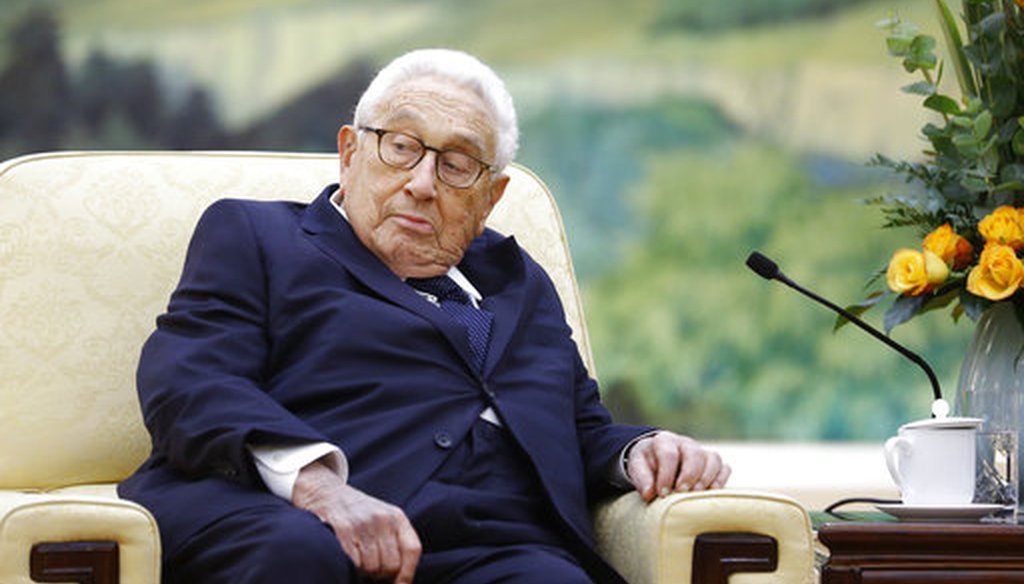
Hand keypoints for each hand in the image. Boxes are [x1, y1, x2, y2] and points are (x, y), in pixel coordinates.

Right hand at [292, 460, 421, 582]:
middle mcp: (382, 518)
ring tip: (356, 561)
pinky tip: (345, 557)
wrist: (325, 492)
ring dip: (363, 572)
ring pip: (371, 568)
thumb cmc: (356, 514)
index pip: (412, 550)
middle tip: (369, 570)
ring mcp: (363, 523)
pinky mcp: (343, 529)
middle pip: (391, 565)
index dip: (407, 574)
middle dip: (380, 575)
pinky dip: (350, 567)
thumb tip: (401, 580)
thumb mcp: (382, 520)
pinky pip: (353, 563)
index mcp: (397, 516)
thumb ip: (394, 543)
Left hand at [626, 431, 730, 501]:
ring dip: (706, 478)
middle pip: (694, 454)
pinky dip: (721, 479)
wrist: (656, 459)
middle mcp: (685, 444)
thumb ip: (642, 479)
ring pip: (712, 459)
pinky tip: (711, 491)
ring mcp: (701, 452)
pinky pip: (724, 467)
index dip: (666, 475)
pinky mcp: (712, 464)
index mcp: (664, 441)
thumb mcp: (637, 468)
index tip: (662, 493)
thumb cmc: (647, 465)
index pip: (669, 454)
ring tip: (696, 494)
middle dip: (689, 475)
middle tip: (681, 492)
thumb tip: (649, 494)